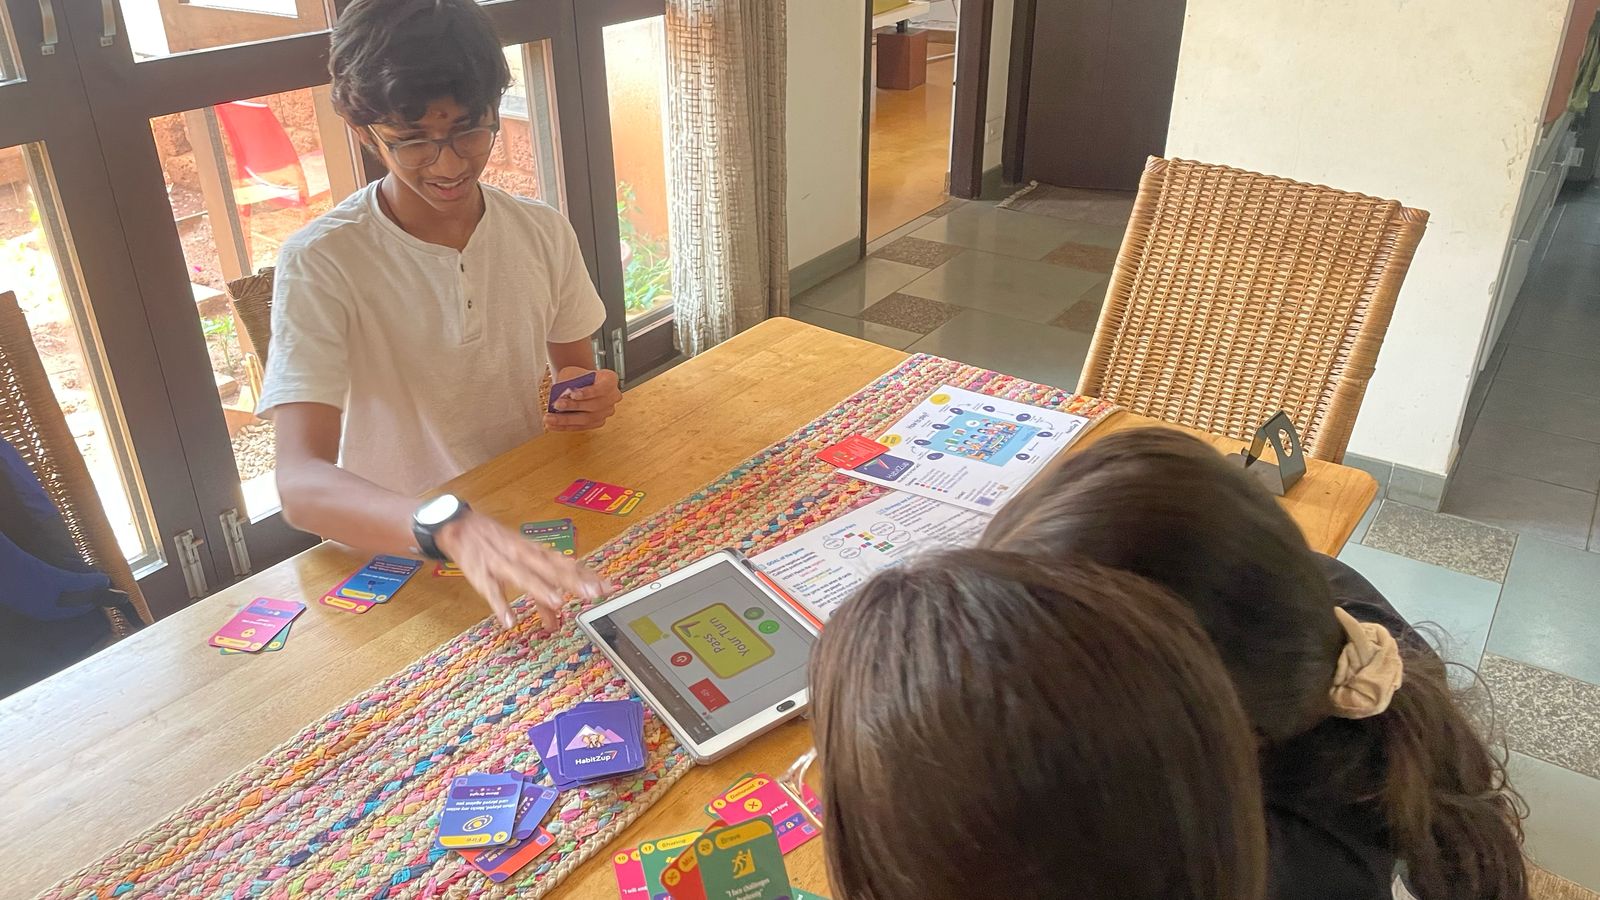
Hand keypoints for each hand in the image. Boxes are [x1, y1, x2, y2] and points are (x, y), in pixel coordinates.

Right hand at [435, 510, 609, 630]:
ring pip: (523, 576)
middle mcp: (522, 555)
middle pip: (550, 568)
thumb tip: (562, 613)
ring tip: (558, 602)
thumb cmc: (498, 544)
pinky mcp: (481, 574)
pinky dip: (499, 605)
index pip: (565, 563)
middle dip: (572, 581)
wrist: (460, 527)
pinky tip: (509, 621)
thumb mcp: (523, 559)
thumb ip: (544, 586)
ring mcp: (501, 564)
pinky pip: (491, 591)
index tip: (607, 586)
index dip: (586, 575)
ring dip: (540, 589)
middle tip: (592, 593)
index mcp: (535, 551)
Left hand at [544, 367, 620, 432]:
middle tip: (556, 405)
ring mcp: (606, 411)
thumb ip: (569, 383)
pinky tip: (553, 425)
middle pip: (594, 405)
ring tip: (550, 418)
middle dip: (573, 407)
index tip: (573, 394)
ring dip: (566, 419)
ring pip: (587, 419)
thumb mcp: (573, 373)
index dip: (588, 392)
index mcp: (610, 379)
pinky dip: (565, 426)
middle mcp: (612, 397)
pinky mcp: (597, 422)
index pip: (602, 387)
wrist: (580, 382)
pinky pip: (581, 427)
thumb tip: (561, 397)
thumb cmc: (577, 376)